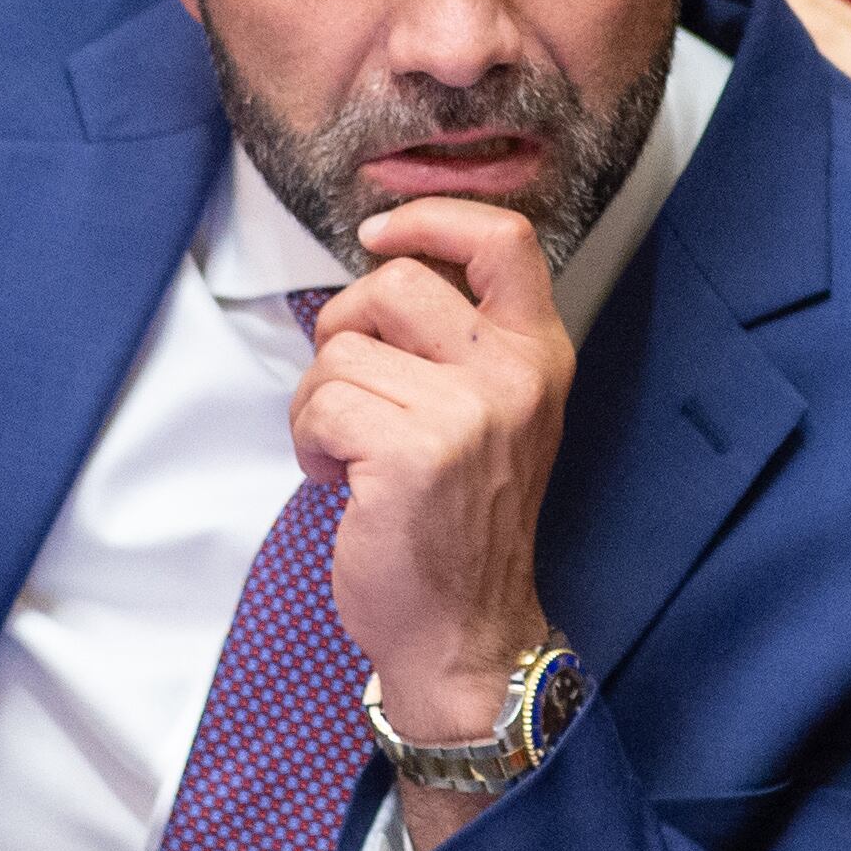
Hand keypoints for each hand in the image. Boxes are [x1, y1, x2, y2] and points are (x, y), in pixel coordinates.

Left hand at [296, 195, 570, 850]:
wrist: (465, 632)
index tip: (380, 235)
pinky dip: (309, 440)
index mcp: (541, 356)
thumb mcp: (495, 417)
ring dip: (318, 400)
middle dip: (343, 328)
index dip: (430, 218)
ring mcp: (468, 415)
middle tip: (350, 389)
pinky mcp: (412, 455)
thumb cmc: (460, 524)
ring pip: (341, 350)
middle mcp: (515, 378)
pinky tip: (340, 480)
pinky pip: (320, 403)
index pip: (505, 239)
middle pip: (395, 283)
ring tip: (348, 452)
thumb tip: (380, 273)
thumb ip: (459, 342)